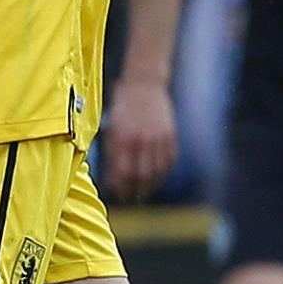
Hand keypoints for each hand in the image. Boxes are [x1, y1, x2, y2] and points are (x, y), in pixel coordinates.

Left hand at [102, 76, 176, 200]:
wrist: (144, 85)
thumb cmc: (123, 107)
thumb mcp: (112, 128)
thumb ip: (113, 152)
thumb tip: (113, 176)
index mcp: (123, 140)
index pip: (123, 173)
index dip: (120, 187)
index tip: (118, 194)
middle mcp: (142, 142)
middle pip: (141, 176)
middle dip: (135, 190)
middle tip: (131, 197)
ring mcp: (158, 139)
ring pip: (157, 171)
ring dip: (151, 184)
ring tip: (145, 190)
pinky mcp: (170, 136)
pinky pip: (169, 160)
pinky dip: (163, 171)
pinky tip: (157, 176)